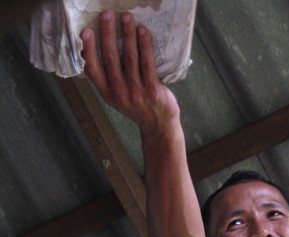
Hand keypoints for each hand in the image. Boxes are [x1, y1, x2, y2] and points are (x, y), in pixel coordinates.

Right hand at [80, 11, 179, 135]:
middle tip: (107, 14)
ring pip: (129, 57)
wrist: (159, 126)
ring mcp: (136, 92)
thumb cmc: (138, 108)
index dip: (88, 50)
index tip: (86, 31)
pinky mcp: (152, 90)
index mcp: (108, 94)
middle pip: (111, 58)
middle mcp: (119, 93)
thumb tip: (100, 52)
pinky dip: (144, 45)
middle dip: (108, 33)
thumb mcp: (118, 98)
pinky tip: (143, 31)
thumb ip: (110, 80)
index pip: (93, 70)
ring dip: (127, 34)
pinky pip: (147, 63)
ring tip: (126, 17)